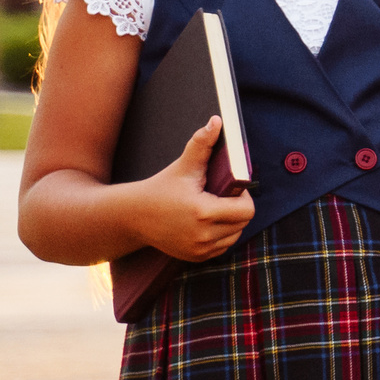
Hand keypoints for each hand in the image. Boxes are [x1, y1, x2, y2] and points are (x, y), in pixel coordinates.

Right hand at [133, 117, 254, 262]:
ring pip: (235, 235)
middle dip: (237, 208)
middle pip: (243, 223)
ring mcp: (199, 250)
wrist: (132, 217)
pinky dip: (221, 235)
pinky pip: (223, 246)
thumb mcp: (183, 166)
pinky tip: (206, 222)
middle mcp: (202, 236)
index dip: (243, 197)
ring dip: (231, 223)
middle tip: (219, 197)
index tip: (230, 188)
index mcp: (203, 213)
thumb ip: (202, 144)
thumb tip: (217, 121)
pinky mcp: (196, 258)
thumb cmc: (160, 188)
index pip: (247, 210)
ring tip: (212, 208)